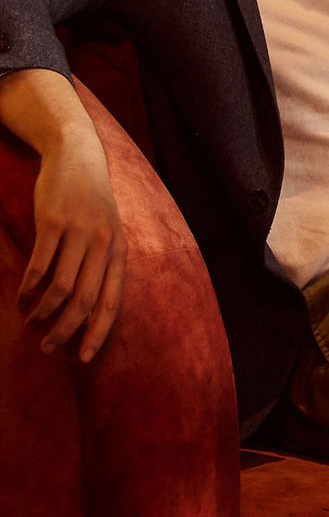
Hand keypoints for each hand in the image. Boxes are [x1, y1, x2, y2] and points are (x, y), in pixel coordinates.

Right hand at [19, 130, 125, 361]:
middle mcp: (103, 244)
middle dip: (65, 331)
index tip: (83, 359)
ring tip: (30, 323)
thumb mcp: (108, 232)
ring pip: (60, 288)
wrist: (77, 157)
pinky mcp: (54, 222)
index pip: (112, 302)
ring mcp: (79, 232)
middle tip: (47, 348)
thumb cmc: (91, 203)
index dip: (98, 333)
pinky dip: (28, 288)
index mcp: (119, 251)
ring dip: (42, 312)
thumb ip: (102, 266)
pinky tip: (20, 299)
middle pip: (85, 301)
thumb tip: (88, 309)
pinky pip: (39, 266)